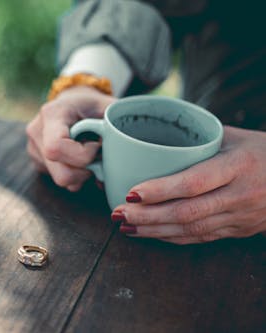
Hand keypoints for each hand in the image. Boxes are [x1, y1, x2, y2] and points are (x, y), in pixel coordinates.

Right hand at [26, 86, 115, 190]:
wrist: (72, 102)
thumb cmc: (92, 104)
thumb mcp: (107, 106)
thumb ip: (115, 125)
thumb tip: (122, 153)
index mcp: (52, 114)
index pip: (56, 147)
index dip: (82, 155)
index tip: (96, 145)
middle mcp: (37, 132)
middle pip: (61, 173)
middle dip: (86, 171)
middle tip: (97, 156)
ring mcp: (34, 148)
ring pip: (62, 180)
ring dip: (82, 174)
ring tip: (89, 157)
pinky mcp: (38, 161)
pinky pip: (58, 179)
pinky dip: (75, 174)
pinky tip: (79, 159)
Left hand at [112, 126, 265, 243]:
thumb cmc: (261, 150)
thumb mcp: (234, 136)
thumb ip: (197, 137)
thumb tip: (151, 130)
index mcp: (239, 166)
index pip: (194, 182)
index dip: (160, 191)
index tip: (130, 193)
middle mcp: (241, 195)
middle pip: (187, 212)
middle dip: (147, 217)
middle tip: (117, 214)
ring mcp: (241, 217)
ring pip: (191, 230)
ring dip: (154, 231)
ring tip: (125, 227)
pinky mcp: (239, 230)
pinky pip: (201, 238)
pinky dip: (172, 238)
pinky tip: (150, 234)